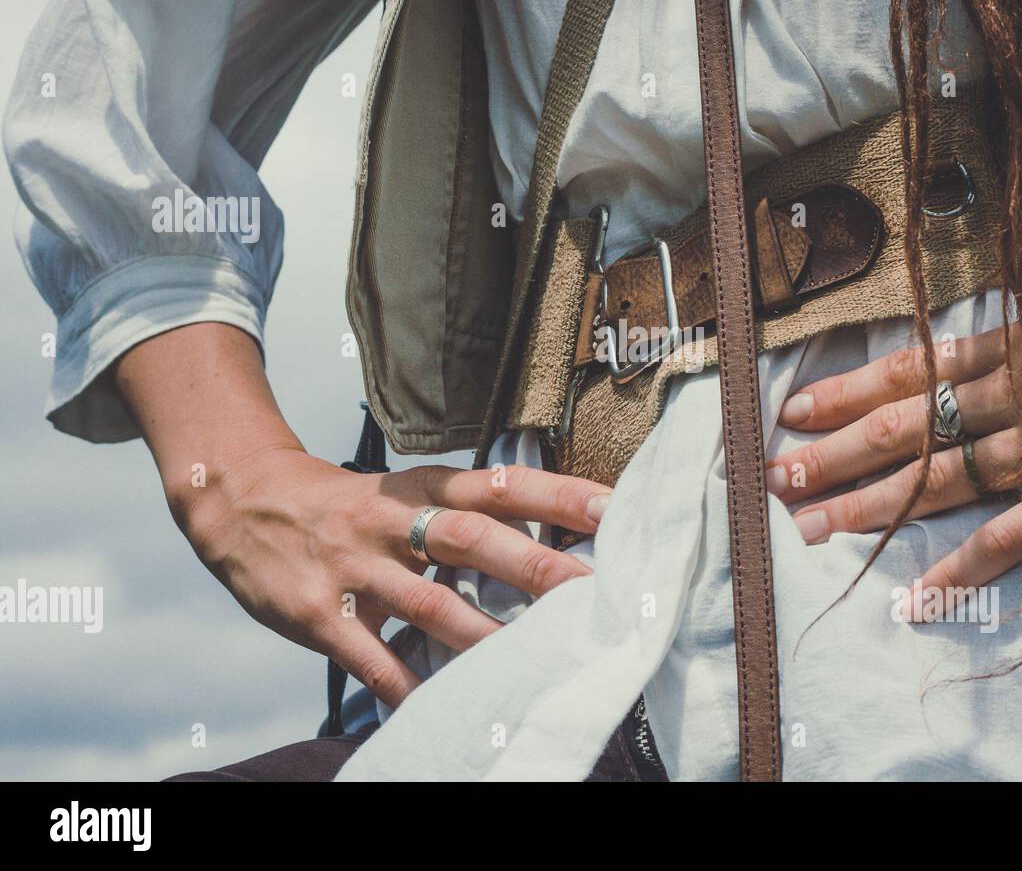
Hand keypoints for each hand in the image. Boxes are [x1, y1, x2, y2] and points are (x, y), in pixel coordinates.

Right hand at [187, 448, 608, 707]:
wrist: (241, 498)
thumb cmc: (345, 502)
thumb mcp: (403, 490)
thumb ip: (464, 514)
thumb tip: (547, 542)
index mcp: (421, 486)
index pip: (500, 485)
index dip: (556, 495)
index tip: (612, 508)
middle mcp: (394, 521)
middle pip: (470, 537)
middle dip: (532, 564)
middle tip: (588, 587)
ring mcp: (355, 567)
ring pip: (427, 603)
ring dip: (481, 633)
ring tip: (530, 659)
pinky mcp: (321, 612)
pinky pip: (370, 657)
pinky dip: (404, 684)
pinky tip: (439, 705)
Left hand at [765, 292, 1021, 611]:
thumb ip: (1004, 352)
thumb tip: (938, 369)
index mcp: (1010, 348)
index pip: (906, 371)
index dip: (843, 392)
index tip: (792, 409)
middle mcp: (1011, 396)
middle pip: (904, 428)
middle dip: (834, 454)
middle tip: (776, 478)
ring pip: (937, 480)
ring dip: (870, 507)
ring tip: (813, 527)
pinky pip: (1004, 539)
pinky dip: (957, 570)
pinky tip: (912, 597)